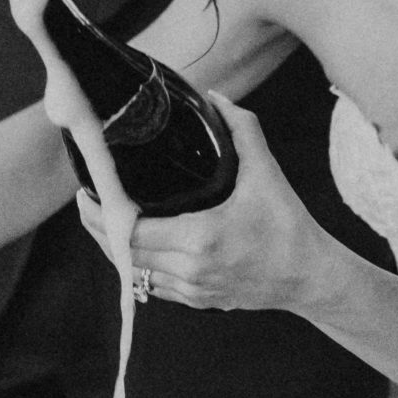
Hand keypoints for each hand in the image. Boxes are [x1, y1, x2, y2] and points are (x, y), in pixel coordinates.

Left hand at [78, 98, 322, 313]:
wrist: (310, 277)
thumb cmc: (289, 227)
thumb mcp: (266, 172)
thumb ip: (241, 129)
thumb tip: (215, 97)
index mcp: (198, 238)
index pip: (129, 231)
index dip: (101, 215)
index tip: (87, 193)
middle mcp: (189, 269)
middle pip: (123, 253)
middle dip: (99, 229)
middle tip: (90, 201)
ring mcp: (192, 290)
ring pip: (136, 272)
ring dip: (118, 248)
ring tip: (108, 221)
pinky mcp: (199, 300)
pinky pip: (155, 286)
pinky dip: (141, 266)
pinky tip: (136, 246)